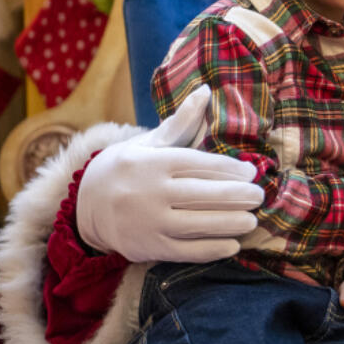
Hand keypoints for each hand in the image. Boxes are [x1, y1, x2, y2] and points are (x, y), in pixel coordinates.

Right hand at [77, 85, 262, 261]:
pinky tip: (232, 244)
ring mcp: (148, 222)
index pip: (198, 165)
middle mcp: (149, 193)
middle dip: (236, 196)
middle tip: (259, 196)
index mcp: (152, 163)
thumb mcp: (147, 143)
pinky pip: (185, 251)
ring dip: (229, 223)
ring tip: (252, 220)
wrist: (84, 205)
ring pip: (196, 224)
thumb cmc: (126, 168)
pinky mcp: (148, 247)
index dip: (229, 169)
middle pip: (202, 195)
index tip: (252, 172)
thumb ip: (180, 122)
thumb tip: (205, 91)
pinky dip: (211, 250)